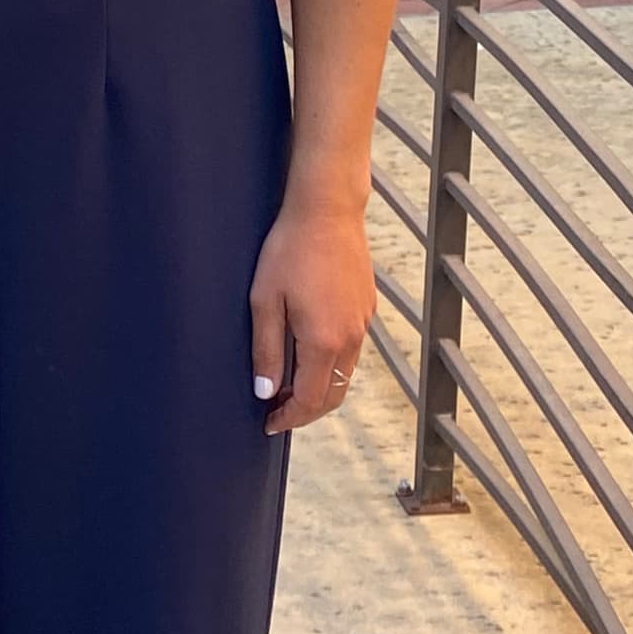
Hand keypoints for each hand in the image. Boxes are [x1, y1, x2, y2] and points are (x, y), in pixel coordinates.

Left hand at [249, 196, 374, 434]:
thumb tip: (265, 391)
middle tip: (278, 412)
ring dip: (321, 389)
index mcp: (324, 341)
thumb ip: (265, 350)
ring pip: (346, 374)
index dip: (289, 418)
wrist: (328, 211)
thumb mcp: (265, 300)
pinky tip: (310, 355)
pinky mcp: (367, 308)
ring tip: (290, 385)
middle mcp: (351, 338)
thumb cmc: (290, 250)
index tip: (269, 422)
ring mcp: (363, 323)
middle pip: (335, 395)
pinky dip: (333, 366)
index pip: (310, 399)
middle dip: (307, 412)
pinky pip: (353, 351)